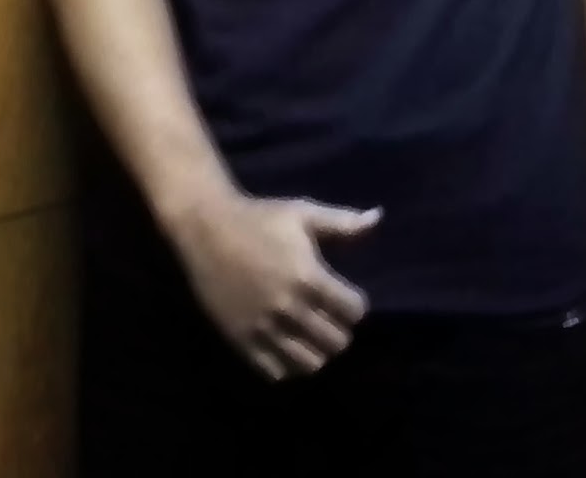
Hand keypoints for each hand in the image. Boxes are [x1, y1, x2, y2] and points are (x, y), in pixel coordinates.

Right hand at [173, 189, 382, 378]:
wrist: (207, 230)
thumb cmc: (260, 218)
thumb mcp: (303, 213)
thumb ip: (343, 223)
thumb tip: (378, 217)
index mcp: (307, 277)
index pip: (353, 311)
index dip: (356, 305)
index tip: (348, 298)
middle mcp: (288, 308)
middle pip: (336, 342)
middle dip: (340, 330)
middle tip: (331, 317)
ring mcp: (264, 328)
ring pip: (309, 364)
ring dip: (318, 350)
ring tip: (312, 333)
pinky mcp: (242, 341)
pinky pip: (276, 372)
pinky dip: (289, 365)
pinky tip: (288, 345)